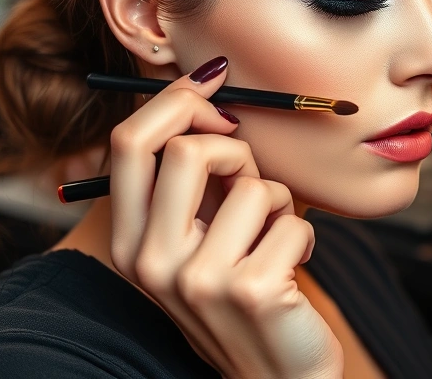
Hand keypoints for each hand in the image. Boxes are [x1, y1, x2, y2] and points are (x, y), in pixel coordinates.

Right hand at [108, 56, 341, 378]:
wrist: (275, 375)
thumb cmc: (243, 293)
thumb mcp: (199, 241)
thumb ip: (193, 185)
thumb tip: (215, 100)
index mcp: (129, 242)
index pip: (126, 143)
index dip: (174, 100)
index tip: (215, 82)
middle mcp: (149, 261)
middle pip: (186, 150)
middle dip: (237, 150)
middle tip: (252, 180)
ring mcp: (197, 279)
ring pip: (254, 186)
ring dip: (281, 205)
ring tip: (274, 241)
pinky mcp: (250, 290)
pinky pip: (294, 222)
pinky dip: (305, 237)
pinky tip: (292, 269)